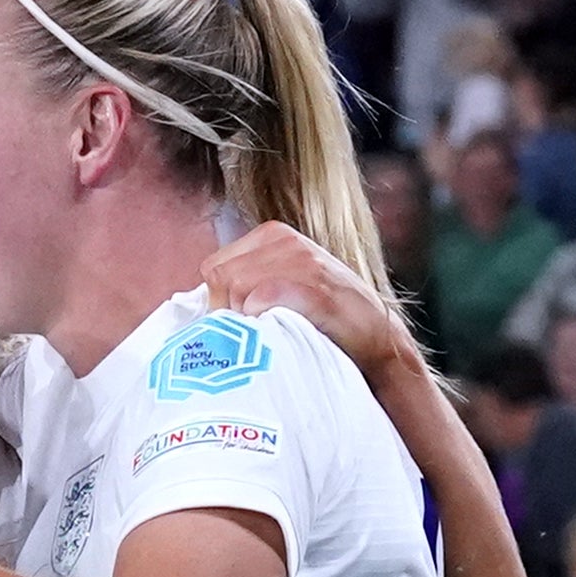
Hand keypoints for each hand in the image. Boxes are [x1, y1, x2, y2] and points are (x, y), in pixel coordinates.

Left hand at [204, 220, 417, 376]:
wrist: (376, 340)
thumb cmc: (320, 320)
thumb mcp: (278, 289)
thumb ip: (243, 286)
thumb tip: (199, 306)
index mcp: (271, 236)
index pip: (213, 267)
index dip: (218, 302)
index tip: (241, 323)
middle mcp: (285, 240)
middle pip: (220, 278)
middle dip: (227, 312)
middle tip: (255, 333)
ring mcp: (302, 259)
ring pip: (237, 289)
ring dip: (247, 320)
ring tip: (273, 332)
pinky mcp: (315, 286)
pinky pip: (261, 297)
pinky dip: (263, 320)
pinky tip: (282, 330)